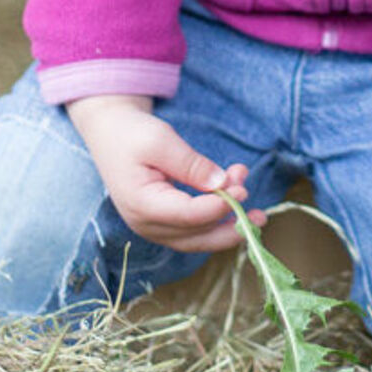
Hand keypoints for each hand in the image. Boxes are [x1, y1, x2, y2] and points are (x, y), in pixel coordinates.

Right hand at [66, 95, 257, 252]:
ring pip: (197, 238)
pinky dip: (215, 217)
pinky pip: (193, 230)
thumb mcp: (161, 140)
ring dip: (226, 221)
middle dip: (230, 225)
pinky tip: (233, 196)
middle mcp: (146, 224)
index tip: (242, 189)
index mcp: (141, 204)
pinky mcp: (163, 223)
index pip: (188, 216)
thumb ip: (191, 165)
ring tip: (249, 196)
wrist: (110, 133)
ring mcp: (153, 227)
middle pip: (196, 238)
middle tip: (261, 215)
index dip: (219, 206)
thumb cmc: (132, 133)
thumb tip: (222, 184)